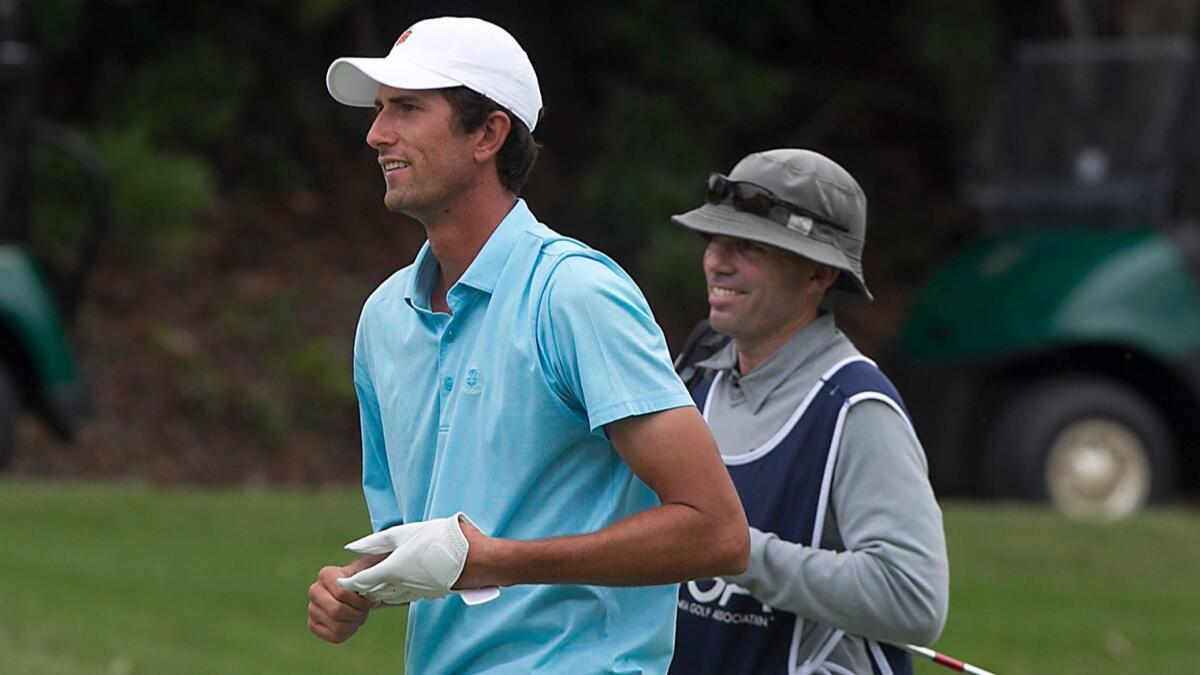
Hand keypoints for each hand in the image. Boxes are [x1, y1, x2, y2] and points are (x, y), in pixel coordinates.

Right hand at [307, 557, 383, 643]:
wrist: (358, 591)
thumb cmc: (366, 579)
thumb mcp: (372, 569)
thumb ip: (374, 569)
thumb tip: (379, 573)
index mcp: (326, 574)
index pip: (342, 594)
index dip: (361, 601)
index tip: (373, 601)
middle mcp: (314, 590)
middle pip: (337, 611)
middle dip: (358, 613)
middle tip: (366, 610)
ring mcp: (312, 608)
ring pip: (337, 626)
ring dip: (354, 623)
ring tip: (360, 615)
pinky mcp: (314, 624)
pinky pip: (334, 636)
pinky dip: (348, 632)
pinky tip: (352, 623)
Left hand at [336, 514, 473, 602]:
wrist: (473, 559)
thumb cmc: (439, 539)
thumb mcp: (405, 533)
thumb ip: (376, 542)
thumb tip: (351, 547)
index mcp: (391, 569)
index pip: (361, 581)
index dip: (348, 582)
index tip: (339, 581)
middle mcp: (399, 585)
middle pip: (372, 591)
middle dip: (360, 589)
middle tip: (352, 584)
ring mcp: (414, 592)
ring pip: (387, 596)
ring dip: (376, 592)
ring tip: (370, 586)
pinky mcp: (426, 594)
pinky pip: (402, 597)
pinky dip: (393, 593)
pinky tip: (396, 587)